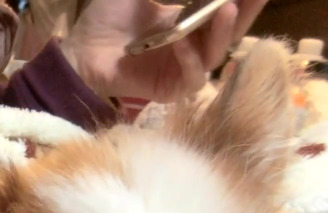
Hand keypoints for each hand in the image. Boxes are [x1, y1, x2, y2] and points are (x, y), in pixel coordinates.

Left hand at [59, 0, 268, 102]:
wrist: (81, 49)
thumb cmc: (107, 17)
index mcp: (188, 19)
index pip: (223, 7)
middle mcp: (192, 44)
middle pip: (230, 31)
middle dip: (246, 10)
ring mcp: (183, 68)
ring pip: (216, 55)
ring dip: (223, 32)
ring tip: (226, 9)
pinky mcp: (172, 89)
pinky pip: (192, 78)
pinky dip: (190, 60)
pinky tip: (183, 43)